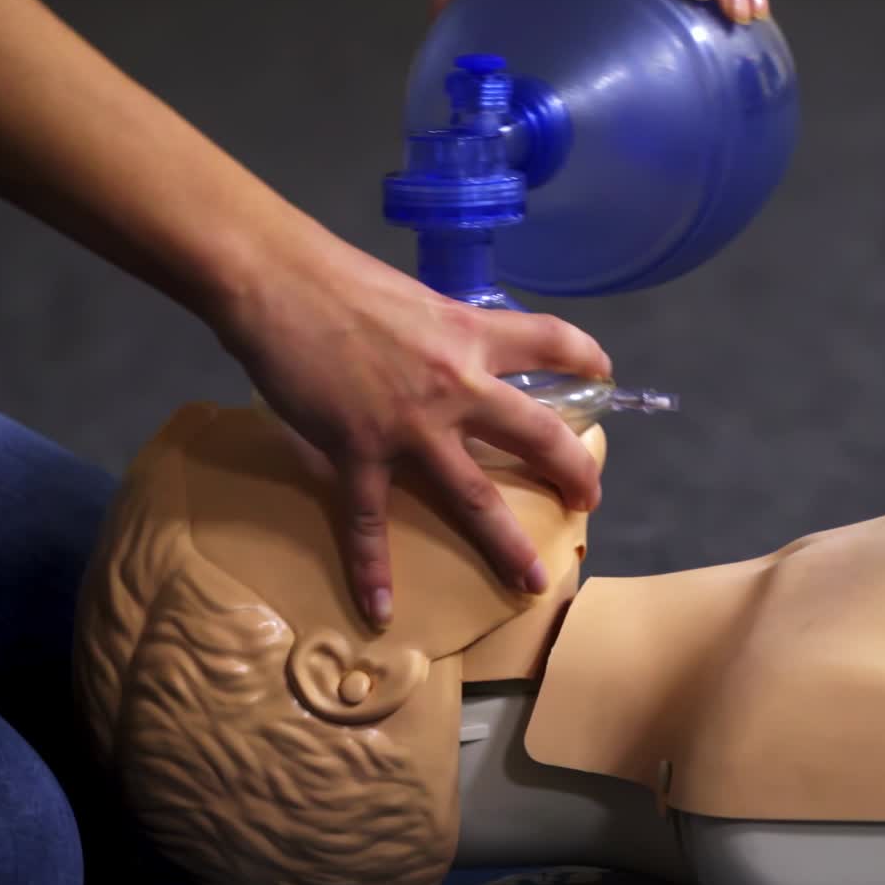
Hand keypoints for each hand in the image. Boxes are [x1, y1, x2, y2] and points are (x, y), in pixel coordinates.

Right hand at [214, 226, 609, 630]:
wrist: (279, 283)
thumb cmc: (339, 276)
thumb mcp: (412, 297)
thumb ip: (438, 332)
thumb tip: (442, 349)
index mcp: (469, 332)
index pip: (549, 341)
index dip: (584, 355)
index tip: (604, 371)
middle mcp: (455, 384)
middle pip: (536, 434)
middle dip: (572, 470)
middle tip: (589, 499)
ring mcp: (409, 427)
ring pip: (472, 496)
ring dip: (506, 544)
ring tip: (532, 580)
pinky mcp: (357, 454)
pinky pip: (368, 523)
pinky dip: (372, 569)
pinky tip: (382, 608)